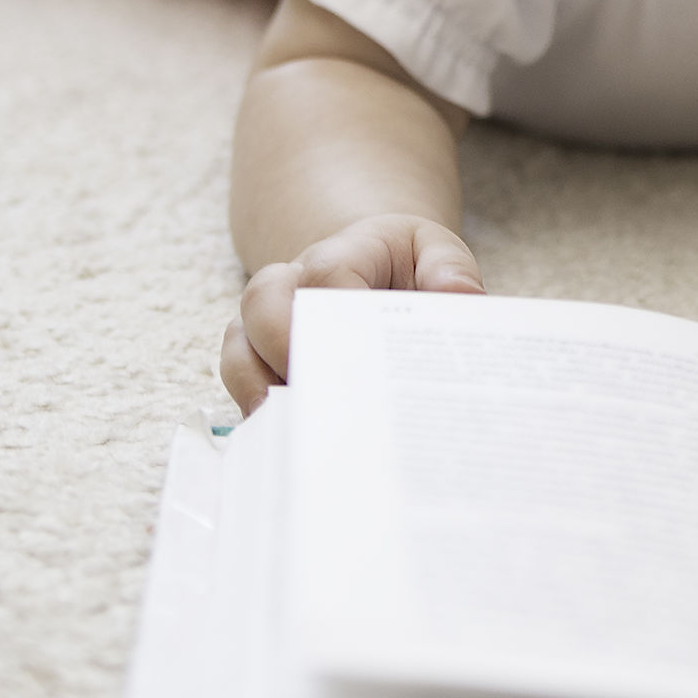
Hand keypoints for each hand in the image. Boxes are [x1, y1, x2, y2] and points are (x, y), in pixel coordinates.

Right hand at [221, 213, 483, 413]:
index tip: (357, 359)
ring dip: (256, 387)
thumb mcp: (437, 252)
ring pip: (239, 343)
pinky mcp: (261, 354)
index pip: (325, 275)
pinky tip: (284, 445)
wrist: (376, 266)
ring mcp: (270, 319)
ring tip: (289, 432)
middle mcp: (294, 282)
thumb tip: (457, 295)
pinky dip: (255, 408)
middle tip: (313, 395)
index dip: (334, 316)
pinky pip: (240, 376)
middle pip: (263, 303)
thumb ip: (449, 268)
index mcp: (343, 253)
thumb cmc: (408, 265)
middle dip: (280, 349)